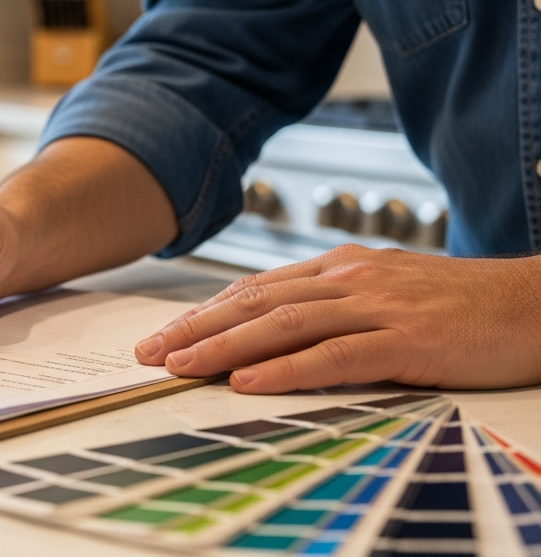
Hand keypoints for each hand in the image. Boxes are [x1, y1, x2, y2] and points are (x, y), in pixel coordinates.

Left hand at [134, 244, 540, 392]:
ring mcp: (378, 306)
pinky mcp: (407, 339)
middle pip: (255, 302)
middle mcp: (351, 279)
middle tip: (147, 353)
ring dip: (223, 347)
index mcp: (342, 268)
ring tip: (179, 367)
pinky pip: (335, 355)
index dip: (204, 313)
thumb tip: (275, 334)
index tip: (162, 335)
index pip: (256, 289)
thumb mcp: (388, 295)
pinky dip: (285, 369)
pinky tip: (248, 381)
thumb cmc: (463, 306)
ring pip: (283, 324)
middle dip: (195, 329)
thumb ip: (335, 308)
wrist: (538, 303)